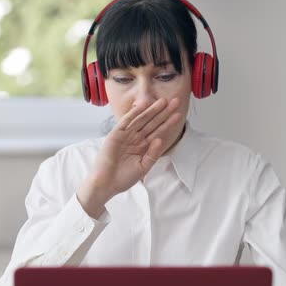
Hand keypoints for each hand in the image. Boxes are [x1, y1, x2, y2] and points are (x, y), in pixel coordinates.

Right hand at [77, 98, 181, 215]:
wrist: (106, 183)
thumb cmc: (123, 178)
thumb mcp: (143, 167)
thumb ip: (152, 154)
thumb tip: (160, 139)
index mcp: (144, 146)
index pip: (159, 131)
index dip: (168, 123)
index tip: (179, 114)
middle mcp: (136, 138)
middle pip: (152, 122)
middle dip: (164, 112)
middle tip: (176, 101)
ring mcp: (126, 135)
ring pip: (141, 119)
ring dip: (152, 110)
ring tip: (163, 101)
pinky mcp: (116, 134)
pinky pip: (126, 121)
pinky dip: (134, 113)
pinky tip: (143, 105)